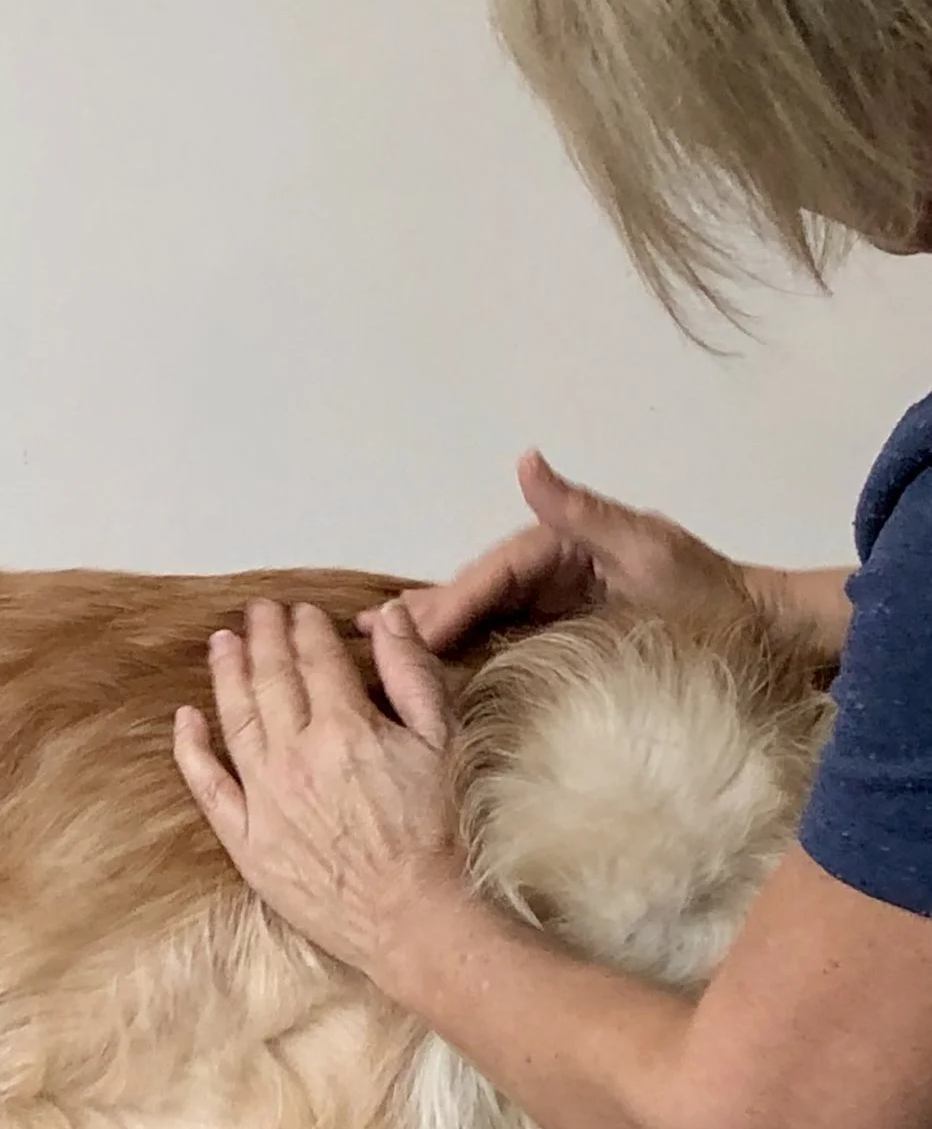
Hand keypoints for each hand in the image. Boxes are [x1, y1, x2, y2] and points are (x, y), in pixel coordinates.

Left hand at [173, 600, 466, 975]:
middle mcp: (295, 756)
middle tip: (257, 611)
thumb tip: (386, 617)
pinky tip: (185, 718)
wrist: (417, 918)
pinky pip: (206, 784)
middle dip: (262, 638)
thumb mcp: (441, 742)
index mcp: (345, 728)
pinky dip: (191, 747)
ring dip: (226, 674)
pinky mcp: (246, 839)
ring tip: (222, 643)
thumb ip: (410, 674)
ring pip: (234, 719)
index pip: (314, 660)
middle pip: (269, 680)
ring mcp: (264, 797)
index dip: (305, 630)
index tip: (300, 612)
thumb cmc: (439, 834)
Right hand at [367, 451, 753, 654]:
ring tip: (378, 649)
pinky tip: (427, 668)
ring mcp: (550, 603)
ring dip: (430, 632)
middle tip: (370, 641)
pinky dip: (461, 651)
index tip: (411, 630)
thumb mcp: (646, 548)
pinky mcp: (557, 634)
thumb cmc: (708, 595)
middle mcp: (548, 571)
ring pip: (478, 616)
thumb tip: (526, 460)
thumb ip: (582, 510)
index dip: (450, 601)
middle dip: (423, 615)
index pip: (491, 574)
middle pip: (473, 593)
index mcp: (560, 545)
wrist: (759, 631)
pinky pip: (498, 640)